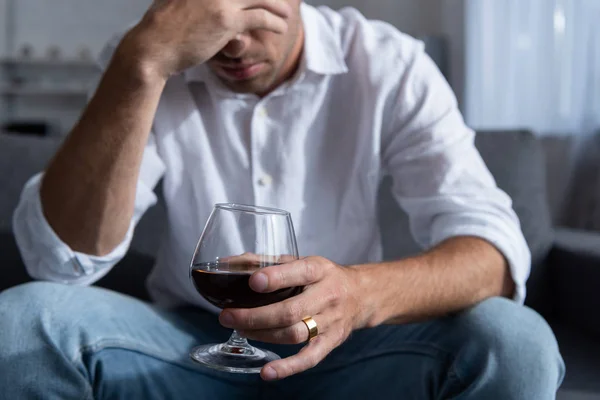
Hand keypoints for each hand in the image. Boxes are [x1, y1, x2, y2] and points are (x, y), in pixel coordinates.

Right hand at [122, 0, 290, 78]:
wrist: (153, 47)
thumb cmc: (162, 29)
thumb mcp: (177, 1)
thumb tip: (205, 4)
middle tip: (283, 1)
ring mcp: (221, 0)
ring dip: (278, 5)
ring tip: (286, 13)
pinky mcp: (226, 20)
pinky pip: (260, 17)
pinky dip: (274, 21)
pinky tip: (280, 26)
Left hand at [219, 257, 366, 380]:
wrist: (362, 295)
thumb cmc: (325, 277)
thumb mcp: (304, 261)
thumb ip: (270, 263)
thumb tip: (231, 263)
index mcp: (319, 270)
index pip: (299, 273)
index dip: (276, 278)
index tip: (253, 282)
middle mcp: (327, 296)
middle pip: (291, 310)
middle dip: (256, 316)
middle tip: (228, 316)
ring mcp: (330, 322)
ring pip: (295, 334)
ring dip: (263, 335)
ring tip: (240, 331)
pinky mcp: (331, 342)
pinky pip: (309, 358)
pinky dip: (288, 368)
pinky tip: (267, 372)